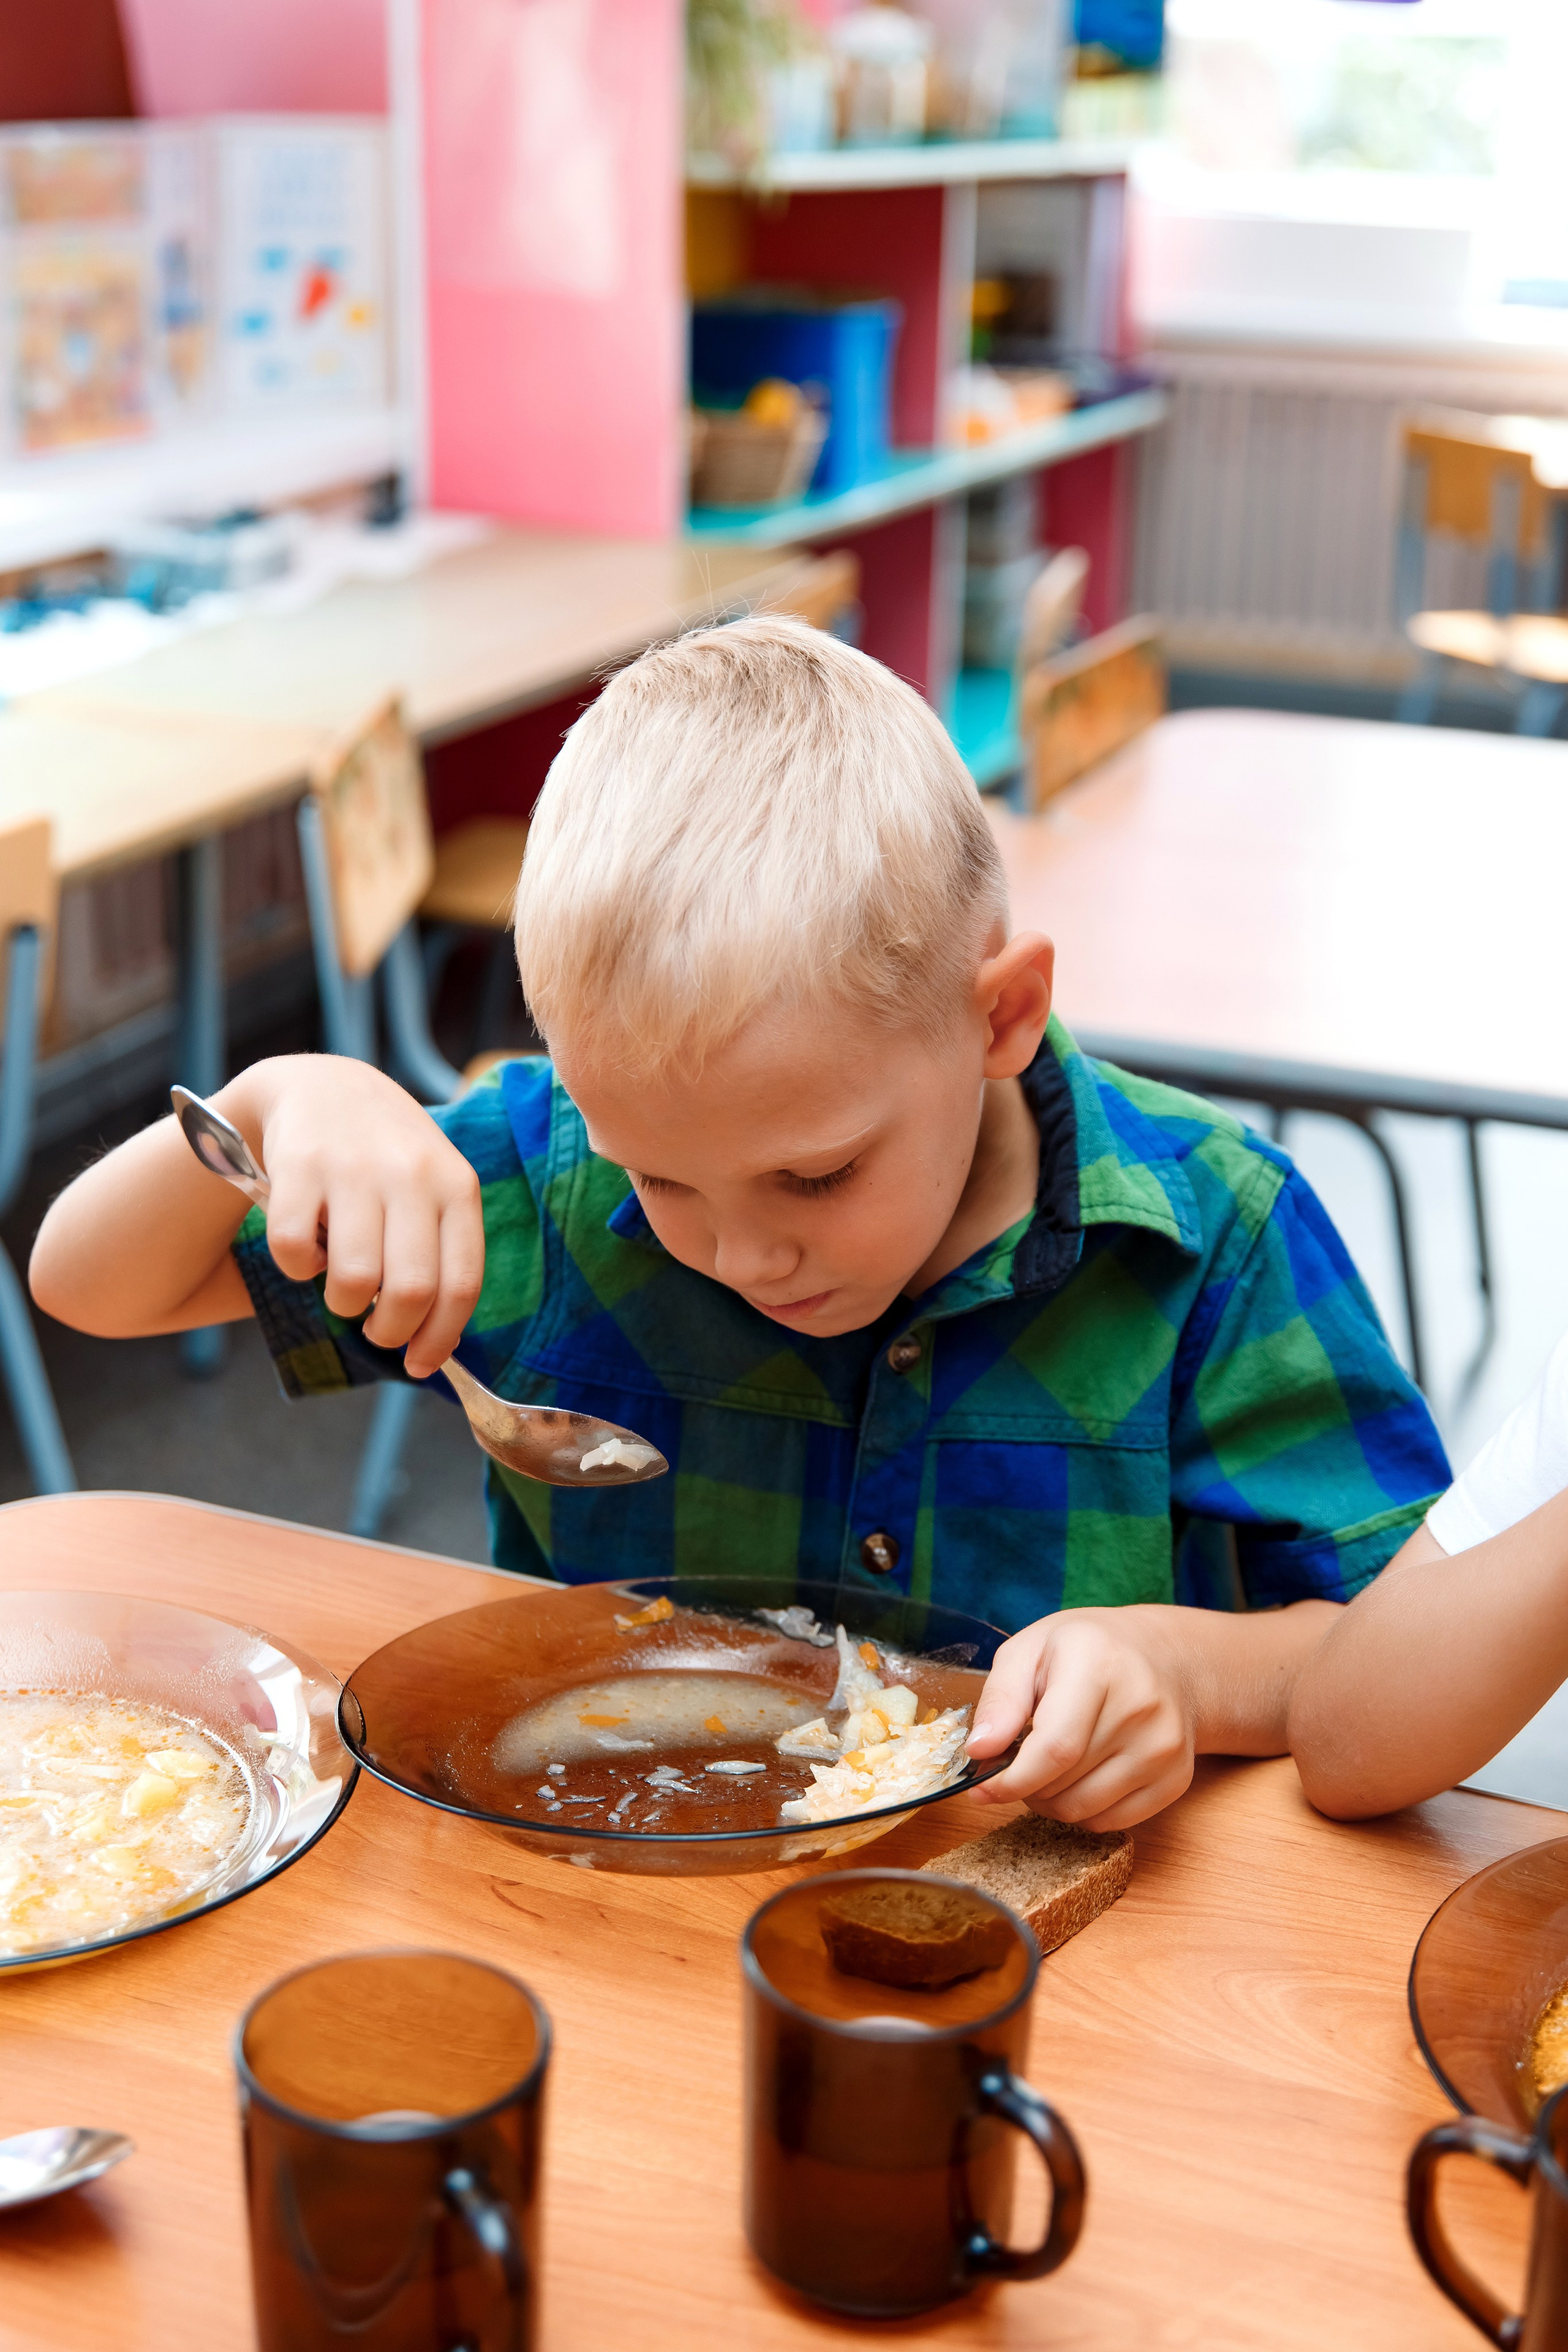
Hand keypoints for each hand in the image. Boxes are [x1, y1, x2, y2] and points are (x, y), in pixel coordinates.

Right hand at [236, 1056, 483, 1377]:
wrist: (325, 1087)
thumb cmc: (388, 1161)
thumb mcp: (433, 1191)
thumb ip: (441, 1254)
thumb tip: (437, 1345)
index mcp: (457, 1186)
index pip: (460, 1285)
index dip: (439, 1339)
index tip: (418, 1364)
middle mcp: (412, 1174)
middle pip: (410, 1291)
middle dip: (388, 1331)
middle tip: (375, 1328)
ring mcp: (355, 1168)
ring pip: (353, 1279)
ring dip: (342, 1302)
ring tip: (342, 1284)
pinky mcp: (300, 1166)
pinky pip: (294, 1253)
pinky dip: (297, 1268)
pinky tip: (308, 1247)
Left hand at [966, 1607, 1197, 1832]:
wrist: (1164, 1657)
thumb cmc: (1088, 1650)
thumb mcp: (1031, 1650)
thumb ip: (1001, 1698)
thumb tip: (979, 1750)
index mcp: (1099, 1664)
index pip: (1054, 1748)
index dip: (1011, 1779)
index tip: (981, 1787)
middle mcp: (1141, 1708)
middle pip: (1063, 1783)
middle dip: (1024, 1785)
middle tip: (1017, 1762)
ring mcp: (1164, 1748)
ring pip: (1083, 1810)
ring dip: (1050, 1801)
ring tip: (1048, 1766)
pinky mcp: (1176, 1779)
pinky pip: (1111, 1822)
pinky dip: (1083, 1810)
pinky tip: (1080, 1777)